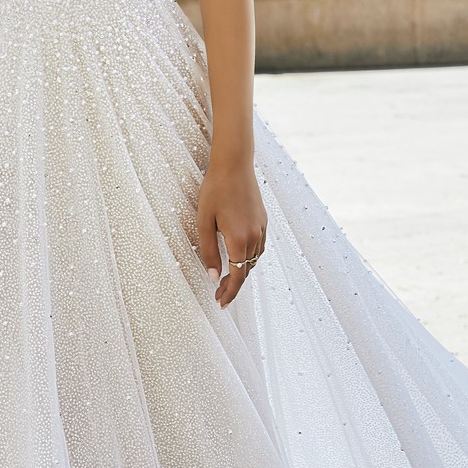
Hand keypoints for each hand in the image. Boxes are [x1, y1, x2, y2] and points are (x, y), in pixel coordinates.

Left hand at [197, 157, 267, 307]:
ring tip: (228, 278)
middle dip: (234, 285)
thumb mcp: (204, 222)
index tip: (220, 303)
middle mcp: (254, 237)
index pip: (237, 276)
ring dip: (242, 272)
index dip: (229, 293)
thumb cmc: (214, 190)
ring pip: (254, 260)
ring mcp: (262, 228)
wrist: (234, 164)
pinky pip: (259, 247)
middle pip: (247, 271)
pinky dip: (249, 258)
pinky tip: (239, 257)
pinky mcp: (264, 220)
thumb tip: (213, 277)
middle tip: (219, 295)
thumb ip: (208, 252)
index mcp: (238, 240)